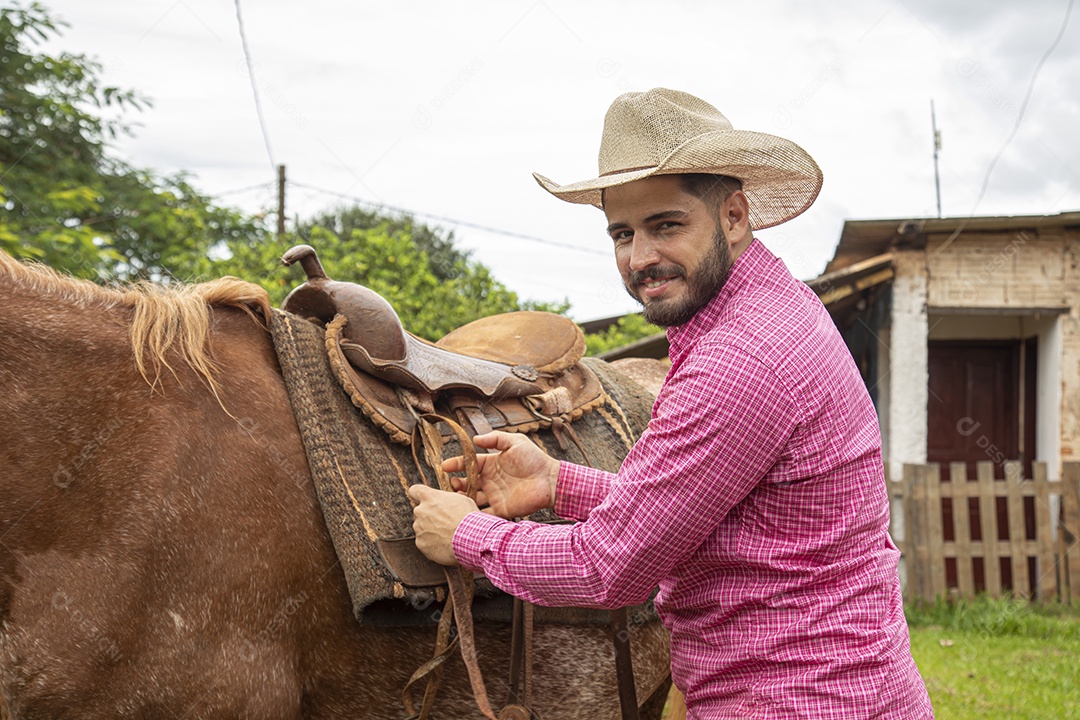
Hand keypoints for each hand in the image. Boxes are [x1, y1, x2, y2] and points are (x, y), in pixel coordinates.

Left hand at [407, 484, 477, 565]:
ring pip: (421, 528)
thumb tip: (446, 501)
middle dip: (429, 516)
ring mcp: (419, 528)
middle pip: (419, 512)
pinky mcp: (421, 543)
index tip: (424, 500)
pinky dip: (432, 543)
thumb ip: (446, 499)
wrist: (470, 539)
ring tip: (447, 535)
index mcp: (429, 497)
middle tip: (444, 522)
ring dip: (430, 530)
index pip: (414, 490)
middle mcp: (420, 511)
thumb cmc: (468, 518)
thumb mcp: (461, 499)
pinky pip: (424, 542)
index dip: (418, 495)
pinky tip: (444, 544)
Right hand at [441, 432, 558, 519]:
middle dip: (456, 484)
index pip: (470, 464)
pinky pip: (485, 514)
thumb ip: (495, 438)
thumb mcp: (515, 442)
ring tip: (456, 497)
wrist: (551, 479)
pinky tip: (466, 512)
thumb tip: (475, 439)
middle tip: (452, 483)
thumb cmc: (535, 459)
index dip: (457, 464)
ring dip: (463, 499)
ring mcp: (495, 496)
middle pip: (468, 484)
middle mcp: (490, 481)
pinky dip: (474, 514)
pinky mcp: (502, 510)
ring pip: (473, 500)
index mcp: (491, 464)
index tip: (444, 466)